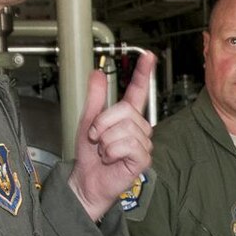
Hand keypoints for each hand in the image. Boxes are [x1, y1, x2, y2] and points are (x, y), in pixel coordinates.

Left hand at [69, 52, 156, 219]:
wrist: (86, 179)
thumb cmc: (90, 155)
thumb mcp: (88, 121)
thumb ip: (95, 98)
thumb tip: (98, 74)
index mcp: (127, 116)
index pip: (139, 91)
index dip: (143, 73)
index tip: (148, 56)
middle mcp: (138, 127)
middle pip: (125, 110)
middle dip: (103, 123)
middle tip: (95, 137)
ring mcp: (142, 143)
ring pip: (124, 129)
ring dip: (105, 140)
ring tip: (104, 150)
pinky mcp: (142, 158)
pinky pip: (127, 145)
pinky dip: (111, 151)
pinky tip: (111, 158)